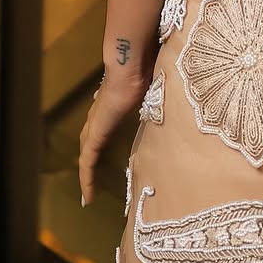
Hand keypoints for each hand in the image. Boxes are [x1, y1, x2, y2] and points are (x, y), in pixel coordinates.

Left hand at [78, 71, 146, 206]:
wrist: (130, 66)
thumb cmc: (143, 69)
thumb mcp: (152, 87)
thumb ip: (156, 95)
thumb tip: (176, 94)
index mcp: (112, 104)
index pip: (102, 126)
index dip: (101, 139)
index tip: (102, 153)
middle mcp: (100, 115)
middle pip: (90, 142)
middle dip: (90, 160)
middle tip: (90, 180)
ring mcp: (96, 125)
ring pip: (87, 155)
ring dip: (87, 175)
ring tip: (88, 196)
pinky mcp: (96, 134)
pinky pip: (88, 162)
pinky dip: (87, 180)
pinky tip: (87, 197)